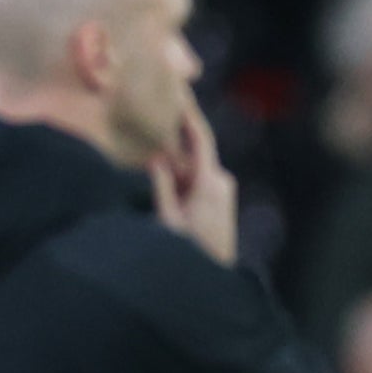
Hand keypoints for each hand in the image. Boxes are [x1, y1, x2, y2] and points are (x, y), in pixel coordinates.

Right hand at [146, 97, 237, 266]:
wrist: (210, 281)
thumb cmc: (188, 253)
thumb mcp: (167, 219)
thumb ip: (161, 186)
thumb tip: (156, 158)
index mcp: (210, 182)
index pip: (201, 138)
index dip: (189, 113)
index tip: (181, 91)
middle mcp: (222, 182)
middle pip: (192, 153)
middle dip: (171, 147)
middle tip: (148, 133)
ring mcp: (223, 192)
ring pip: (192, 168)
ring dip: (174, 168)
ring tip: (150, 171)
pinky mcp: (220, 201)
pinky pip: (196, 181)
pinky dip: (181, 178)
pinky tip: (163, 185)